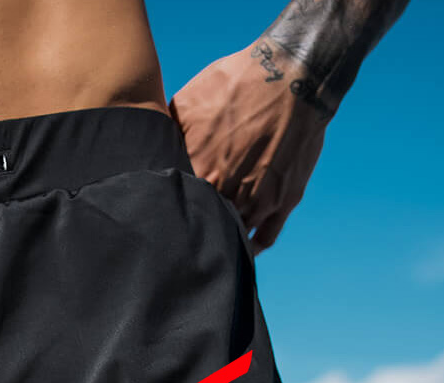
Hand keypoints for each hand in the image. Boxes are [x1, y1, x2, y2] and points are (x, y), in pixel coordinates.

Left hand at [170, 44, 327, 253]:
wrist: (295, 75)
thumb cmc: (239, 83)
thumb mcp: (188, 101)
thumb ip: (166, 134)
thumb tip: (148, 151)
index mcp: (198, 172)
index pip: (172, 210)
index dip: (166, 214)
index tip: (161, 215)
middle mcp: (226, 193)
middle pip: (200, 228)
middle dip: (190, 231)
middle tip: (181, 235)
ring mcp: (256, 201)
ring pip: (231, 237)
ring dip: (219, 240)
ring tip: (207, 243)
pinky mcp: (282, 201)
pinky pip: (264, 238)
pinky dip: (250, 247)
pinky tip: (238, 246)